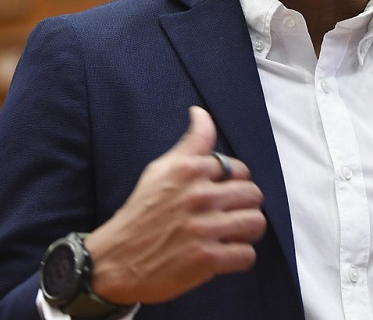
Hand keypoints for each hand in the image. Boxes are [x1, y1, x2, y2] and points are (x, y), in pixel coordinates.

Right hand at [83, 106, 265, 304]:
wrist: (116, 260)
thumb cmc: (141, 213)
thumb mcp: (160, 170)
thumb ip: (190, 143)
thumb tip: (200, 112)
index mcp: (188, 170)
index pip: (239, 168)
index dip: (233, 182)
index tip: (220, 193)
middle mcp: (198, 195)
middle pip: (253, 194)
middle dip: (244, 206)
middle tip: (229, 215)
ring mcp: (204, 228)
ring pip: (256, 222)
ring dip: (247, 231)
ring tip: (231, 234)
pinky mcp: (207, 259)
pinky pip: (247, 255)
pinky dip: (239, 257)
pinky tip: (223, 255)